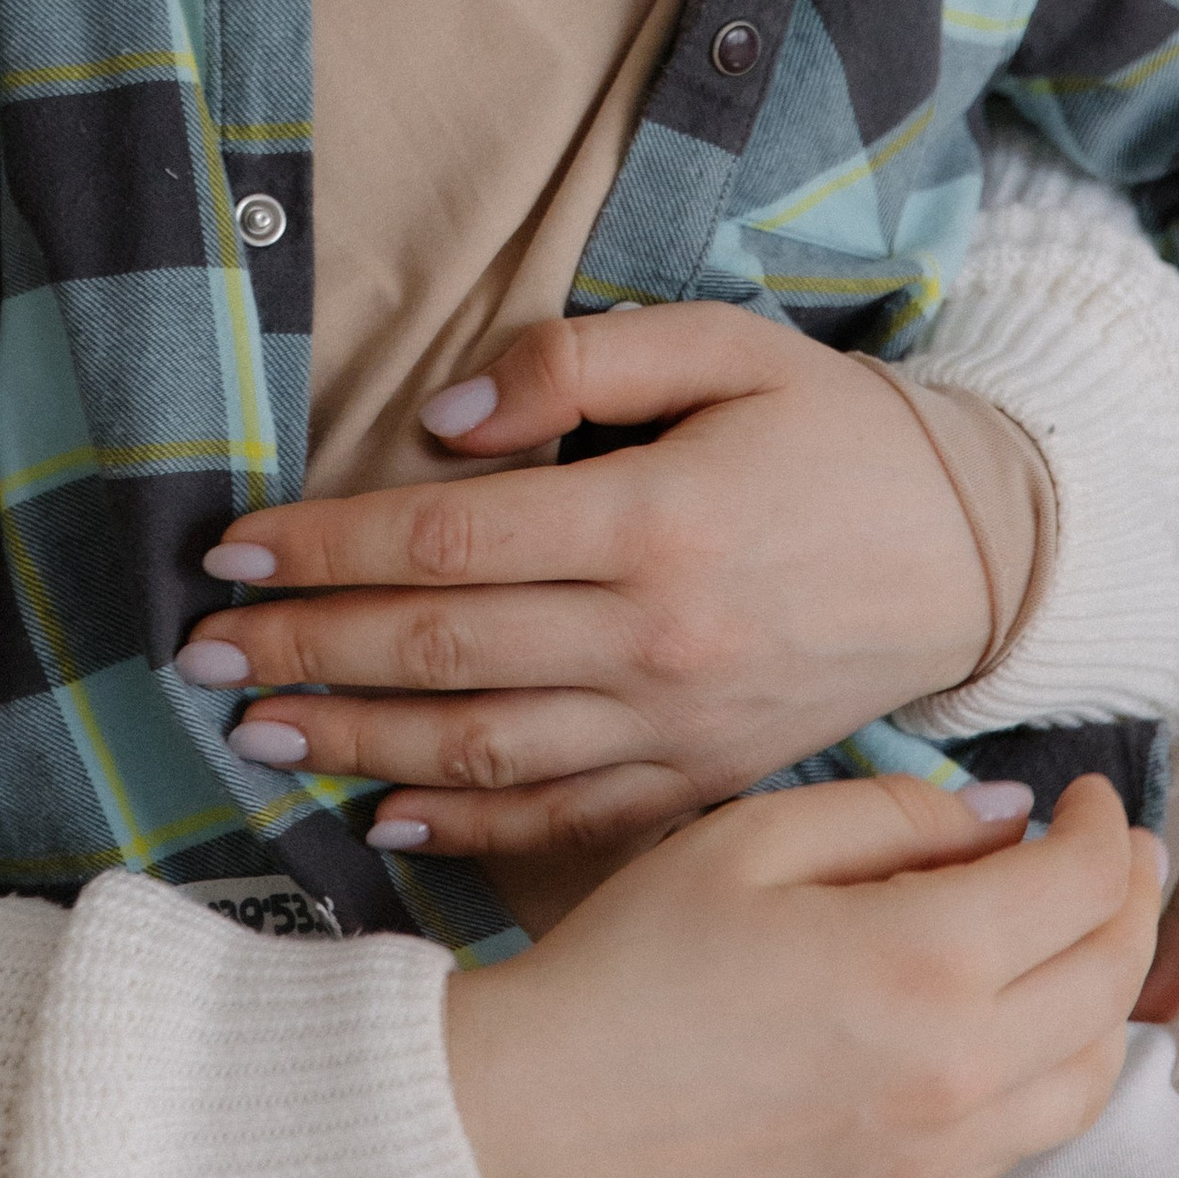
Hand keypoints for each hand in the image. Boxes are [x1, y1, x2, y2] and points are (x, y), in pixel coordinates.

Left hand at [182, 305, 988, 860]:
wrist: (977, 553)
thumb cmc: (835, 430)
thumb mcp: (723, 347)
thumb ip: (578, 363)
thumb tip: (445, 421)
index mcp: (653, 523)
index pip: (446, 543)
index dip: (326, 548)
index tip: (231, 548)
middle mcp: (657, 641)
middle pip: (442, 653)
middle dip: (306, 651)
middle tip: (201, 654)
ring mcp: (680, 729)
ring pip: (483, 751)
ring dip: (356, 741)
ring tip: (258, 730)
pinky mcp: (701, 784)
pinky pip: (563, 821)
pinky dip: (465, 830)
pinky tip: (382, 815)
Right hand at [444, 770, 1162, 1177]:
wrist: (551, 1106)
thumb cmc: (637, 955)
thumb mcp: (753, 837)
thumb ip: (896, 816)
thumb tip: (1006, 820)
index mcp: (923, 961)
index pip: (1079, 888)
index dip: (1099, 827)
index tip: (1083, 792)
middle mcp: (959, 1066)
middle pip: (1110, 979)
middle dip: (1129, 898)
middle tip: (1110, 847)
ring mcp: (942, 1146)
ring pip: (1094, 1072)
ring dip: (1113, 991)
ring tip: (1087, 931)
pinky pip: (1037, 1132)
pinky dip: (1066, 1066)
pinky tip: (1031, 1019)